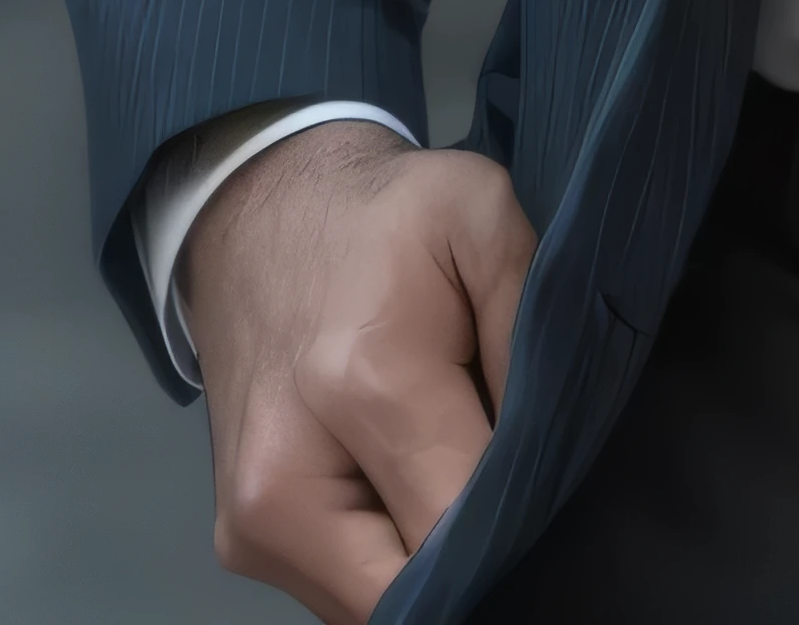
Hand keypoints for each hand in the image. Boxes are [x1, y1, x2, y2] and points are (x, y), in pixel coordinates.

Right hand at [184, 121, 539, 621]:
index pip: (462, 525)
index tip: (558, 477)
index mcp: (362, 383)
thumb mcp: (484, 213)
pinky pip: (344, 592)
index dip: (523, 514)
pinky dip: (391, 557)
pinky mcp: (241, 542)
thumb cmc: (387, 217)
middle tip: (521, 488)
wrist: (261, 214)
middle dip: (481, 554)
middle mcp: (284, 481)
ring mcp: (251, 524)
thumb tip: (555, 440)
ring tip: (461, 471)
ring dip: (433, 561)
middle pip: (415, 591)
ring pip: (378, 606)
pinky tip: (414, 484)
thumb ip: (530, 324)